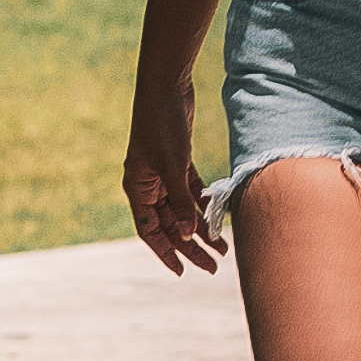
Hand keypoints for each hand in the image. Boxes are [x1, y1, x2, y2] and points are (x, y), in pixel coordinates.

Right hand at [125, 114, 226, 278]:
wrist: (166, 87)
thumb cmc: (161, 126)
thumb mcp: (173, 167)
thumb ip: (181, 202)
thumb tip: (189, 236)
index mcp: (137, 188)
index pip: (150, 230)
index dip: (165, 253)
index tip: (182, 272)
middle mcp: (149, 184)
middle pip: (171, 224)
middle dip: (191, 247)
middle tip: (213, 267)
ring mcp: (164, 173)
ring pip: (184, 210)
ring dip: (202, 228)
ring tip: (223, 249)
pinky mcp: (179, 160)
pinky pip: (192, 192)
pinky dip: (204, 205)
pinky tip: (220, 219)